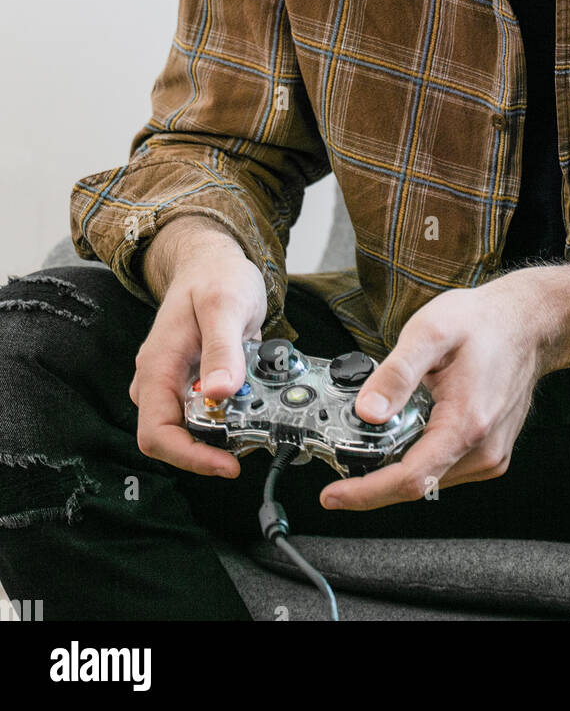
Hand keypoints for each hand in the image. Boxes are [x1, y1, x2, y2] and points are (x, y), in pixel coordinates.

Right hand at [129, 239, 266, 477]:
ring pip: (192, 426)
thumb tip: (220, 393)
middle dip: (210, 448)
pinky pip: (207, 410)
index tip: (226, 464)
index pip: (157, 433)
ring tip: (258, 417)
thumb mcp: (225, 305)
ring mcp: (177, 381)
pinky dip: (231, 414)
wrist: (213, 260)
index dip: (189, 457)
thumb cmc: (215, 275)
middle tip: (250, 441)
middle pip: (173, 437)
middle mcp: (161, 378)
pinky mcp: (194, 380)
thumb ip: (223, 349)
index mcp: (158, 365)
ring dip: (223, 431)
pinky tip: (254, 402)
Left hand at [318, 271, 549, 510]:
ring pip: (429, 478)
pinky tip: (412, 427)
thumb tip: (366, 411)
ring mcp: (489, 455)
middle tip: (343, 454)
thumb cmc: (484, 323)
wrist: (528, 322)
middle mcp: (482, 450)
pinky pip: (444, 467)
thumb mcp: (430, 331)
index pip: (409, 479)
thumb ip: (396, 373)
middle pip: (416, 483)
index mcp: (466, 425)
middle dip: (374, 475)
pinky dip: (419, 456)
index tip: (333, 496)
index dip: (365, 493)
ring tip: (382, 429)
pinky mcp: (490, 452)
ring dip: (398, 464)